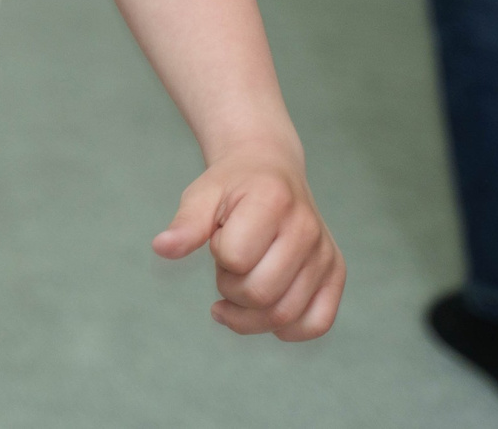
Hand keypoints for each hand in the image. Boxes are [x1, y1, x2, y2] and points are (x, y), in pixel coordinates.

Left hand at [154, 151, 344, 340]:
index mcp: (273, 200)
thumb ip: (186, 224)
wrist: (269, 167)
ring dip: (251, 312)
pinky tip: (265, 311)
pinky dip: (286, 329)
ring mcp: (324, 253)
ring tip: (244, 281)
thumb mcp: (203, 194)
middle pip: (260, 294)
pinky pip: (316, 324)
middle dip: (230, 287)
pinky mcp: (335, 272)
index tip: (220, 235)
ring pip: (284, 316)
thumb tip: (161, 248)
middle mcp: (307, 227)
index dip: (218, 254)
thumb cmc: (232, 186)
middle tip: (230, 262)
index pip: (235, 258)